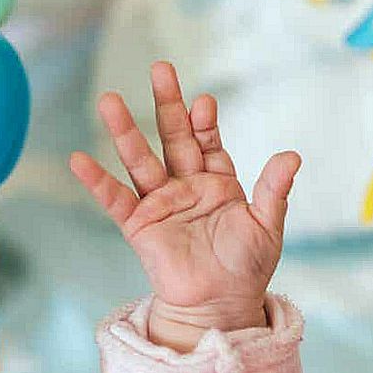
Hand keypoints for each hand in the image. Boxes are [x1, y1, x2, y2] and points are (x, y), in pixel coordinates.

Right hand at [70, 62, 300, 351]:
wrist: (222, 304)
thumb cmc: (247, 266)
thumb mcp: (267, 225)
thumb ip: (275, 190)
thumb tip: (292, 155)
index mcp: (219, 182)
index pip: (209, 142)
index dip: (206, 122)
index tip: (205, 101)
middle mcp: (187, 186)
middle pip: (173, 137)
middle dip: (168, 105)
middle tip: (161, 68)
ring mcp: (161, 202)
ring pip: (140, 160)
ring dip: (125, 131)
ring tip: (109, 100)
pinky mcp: (139, 225)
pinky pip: (115, 199)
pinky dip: (97, 181)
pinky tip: (80, 160)